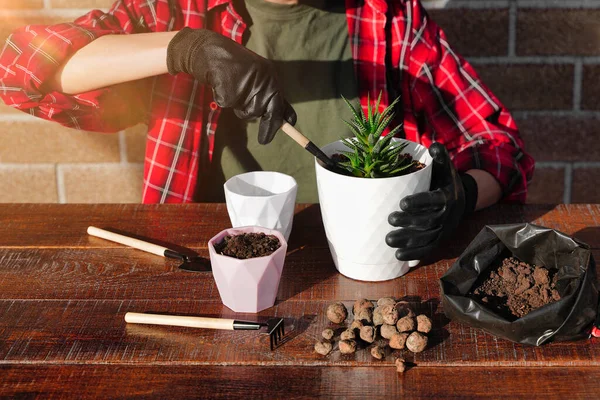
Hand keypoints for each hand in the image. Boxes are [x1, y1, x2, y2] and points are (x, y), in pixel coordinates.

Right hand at [167, 28, 295, 143]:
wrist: (210, 51)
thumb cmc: (235, 66)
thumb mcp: (260, 77)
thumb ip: (271, 95)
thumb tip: (288, 119)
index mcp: (271, 78)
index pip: (280, 105)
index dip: (280, 122)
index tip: (282, 134)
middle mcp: (261, 83)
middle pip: (265, 112)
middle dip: (267, 128)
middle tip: (264, 141)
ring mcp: (245, 88)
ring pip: (246, 113)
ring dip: (239, 107)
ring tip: (233, 88)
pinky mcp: (229, 94)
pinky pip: (228, 106)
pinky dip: (224, 100)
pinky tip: (222, 86)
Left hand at [385, 143, 477, 260]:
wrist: (460, 200)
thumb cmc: (444, 180)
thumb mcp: (444, 167)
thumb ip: (439, 156)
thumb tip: (433, 145)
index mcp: (448, 196)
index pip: (434, 200)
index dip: (419, 203)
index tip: (403, 203)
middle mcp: (447, 215)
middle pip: (428, 221)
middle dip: (408, 222)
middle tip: (390, 219)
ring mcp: (443, 230)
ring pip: (426, 238)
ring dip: (407, 241)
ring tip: (388, 240)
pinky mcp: (439, 240)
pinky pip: (428, 250)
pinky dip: (413, 255)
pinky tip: (398, 256)